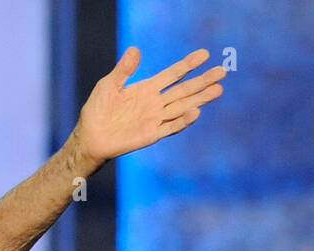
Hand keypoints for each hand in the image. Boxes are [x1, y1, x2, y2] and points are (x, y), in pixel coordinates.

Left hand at [73, 47, 225, 166]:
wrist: (90, 137)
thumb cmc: (97, 110)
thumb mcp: (108, 85)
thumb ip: (123, 70)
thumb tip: (135, 49)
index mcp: (147, 88)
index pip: (173, 74)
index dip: (188, 64)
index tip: (205, 54)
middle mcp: (155, 103)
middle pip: (184, 89)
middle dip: (203, 80)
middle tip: (223, 71)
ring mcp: (155, 119)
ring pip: (183, 106)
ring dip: (200, 99)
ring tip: (218, 89)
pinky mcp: (151, 134)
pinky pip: (170, 127)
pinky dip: (183, 120)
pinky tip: (195, 111)